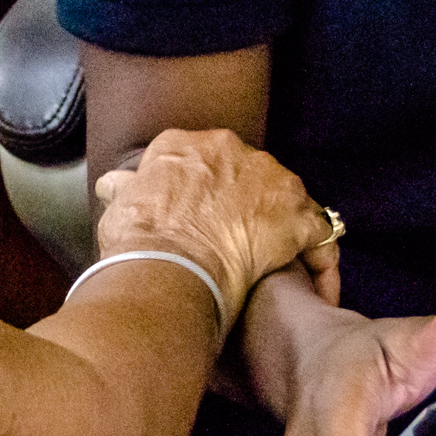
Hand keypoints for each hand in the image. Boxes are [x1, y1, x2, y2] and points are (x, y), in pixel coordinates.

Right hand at [92, 129, 341, 329]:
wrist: (168, 264)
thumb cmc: (138, 241)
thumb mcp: (119, 207)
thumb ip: (125, 189)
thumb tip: (115, 184)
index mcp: (184, 144)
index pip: (207, 159)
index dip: (212, 189)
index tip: (207, 216)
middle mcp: (230, 149)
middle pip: (252, 173)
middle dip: (251, 204)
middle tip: (241, 242)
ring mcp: (269, 179)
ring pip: (291, 200)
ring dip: (287, 230)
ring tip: (280, 268)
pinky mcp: (296, 216)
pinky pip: (320, 237)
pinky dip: (320, 265)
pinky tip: (314, 292)